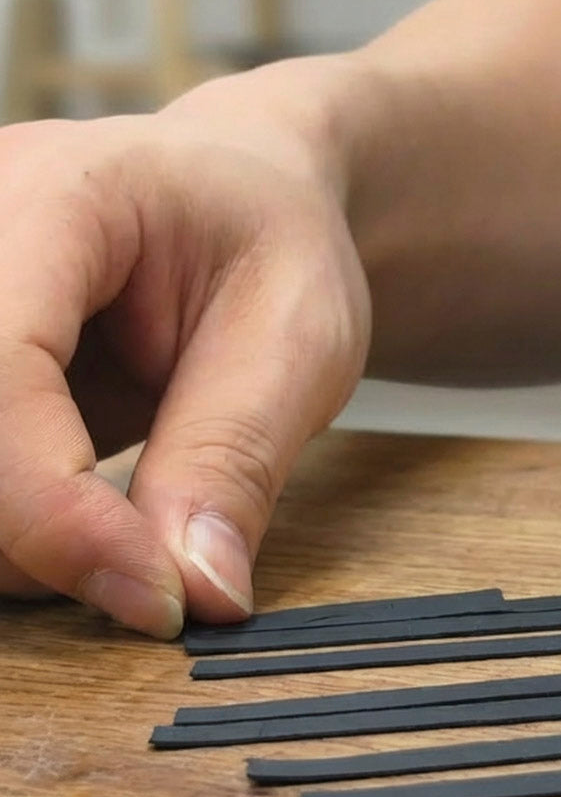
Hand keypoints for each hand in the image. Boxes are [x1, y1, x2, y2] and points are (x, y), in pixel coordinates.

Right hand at [0, 66, 369, 636]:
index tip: (158, 598)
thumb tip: (198, 592)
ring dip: (20, 550)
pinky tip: (87, 528)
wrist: (244, 202)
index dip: (55, 507)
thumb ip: (234, 459)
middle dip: (37, 538)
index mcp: (54, 198)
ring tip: (134, 540)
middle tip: (157, 577)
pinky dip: (19, 537)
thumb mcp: (295, 339)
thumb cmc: (273, 241)